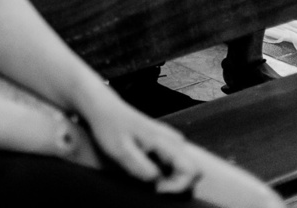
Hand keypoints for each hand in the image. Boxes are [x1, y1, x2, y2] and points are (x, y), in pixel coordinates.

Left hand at [80, 99, 201, 195]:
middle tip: (151, 183)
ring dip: (169, 177)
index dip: (178, 186)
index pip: (192, 170)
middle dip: (175, 183)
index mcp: (164, 140)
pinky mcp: (165, 141)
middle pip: (192, 170)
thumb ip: (139, 167)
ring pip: (184, 167)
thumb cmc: (110, 126)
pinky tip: (145, 166)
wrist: (104, 108)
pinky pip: (175, 162)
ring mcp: (170, 139)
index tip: (156, 188)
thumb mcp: (119, 150)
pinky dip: (164, 171)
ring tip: (145, 172)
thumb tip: (157, 180)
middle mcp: (172, 138)